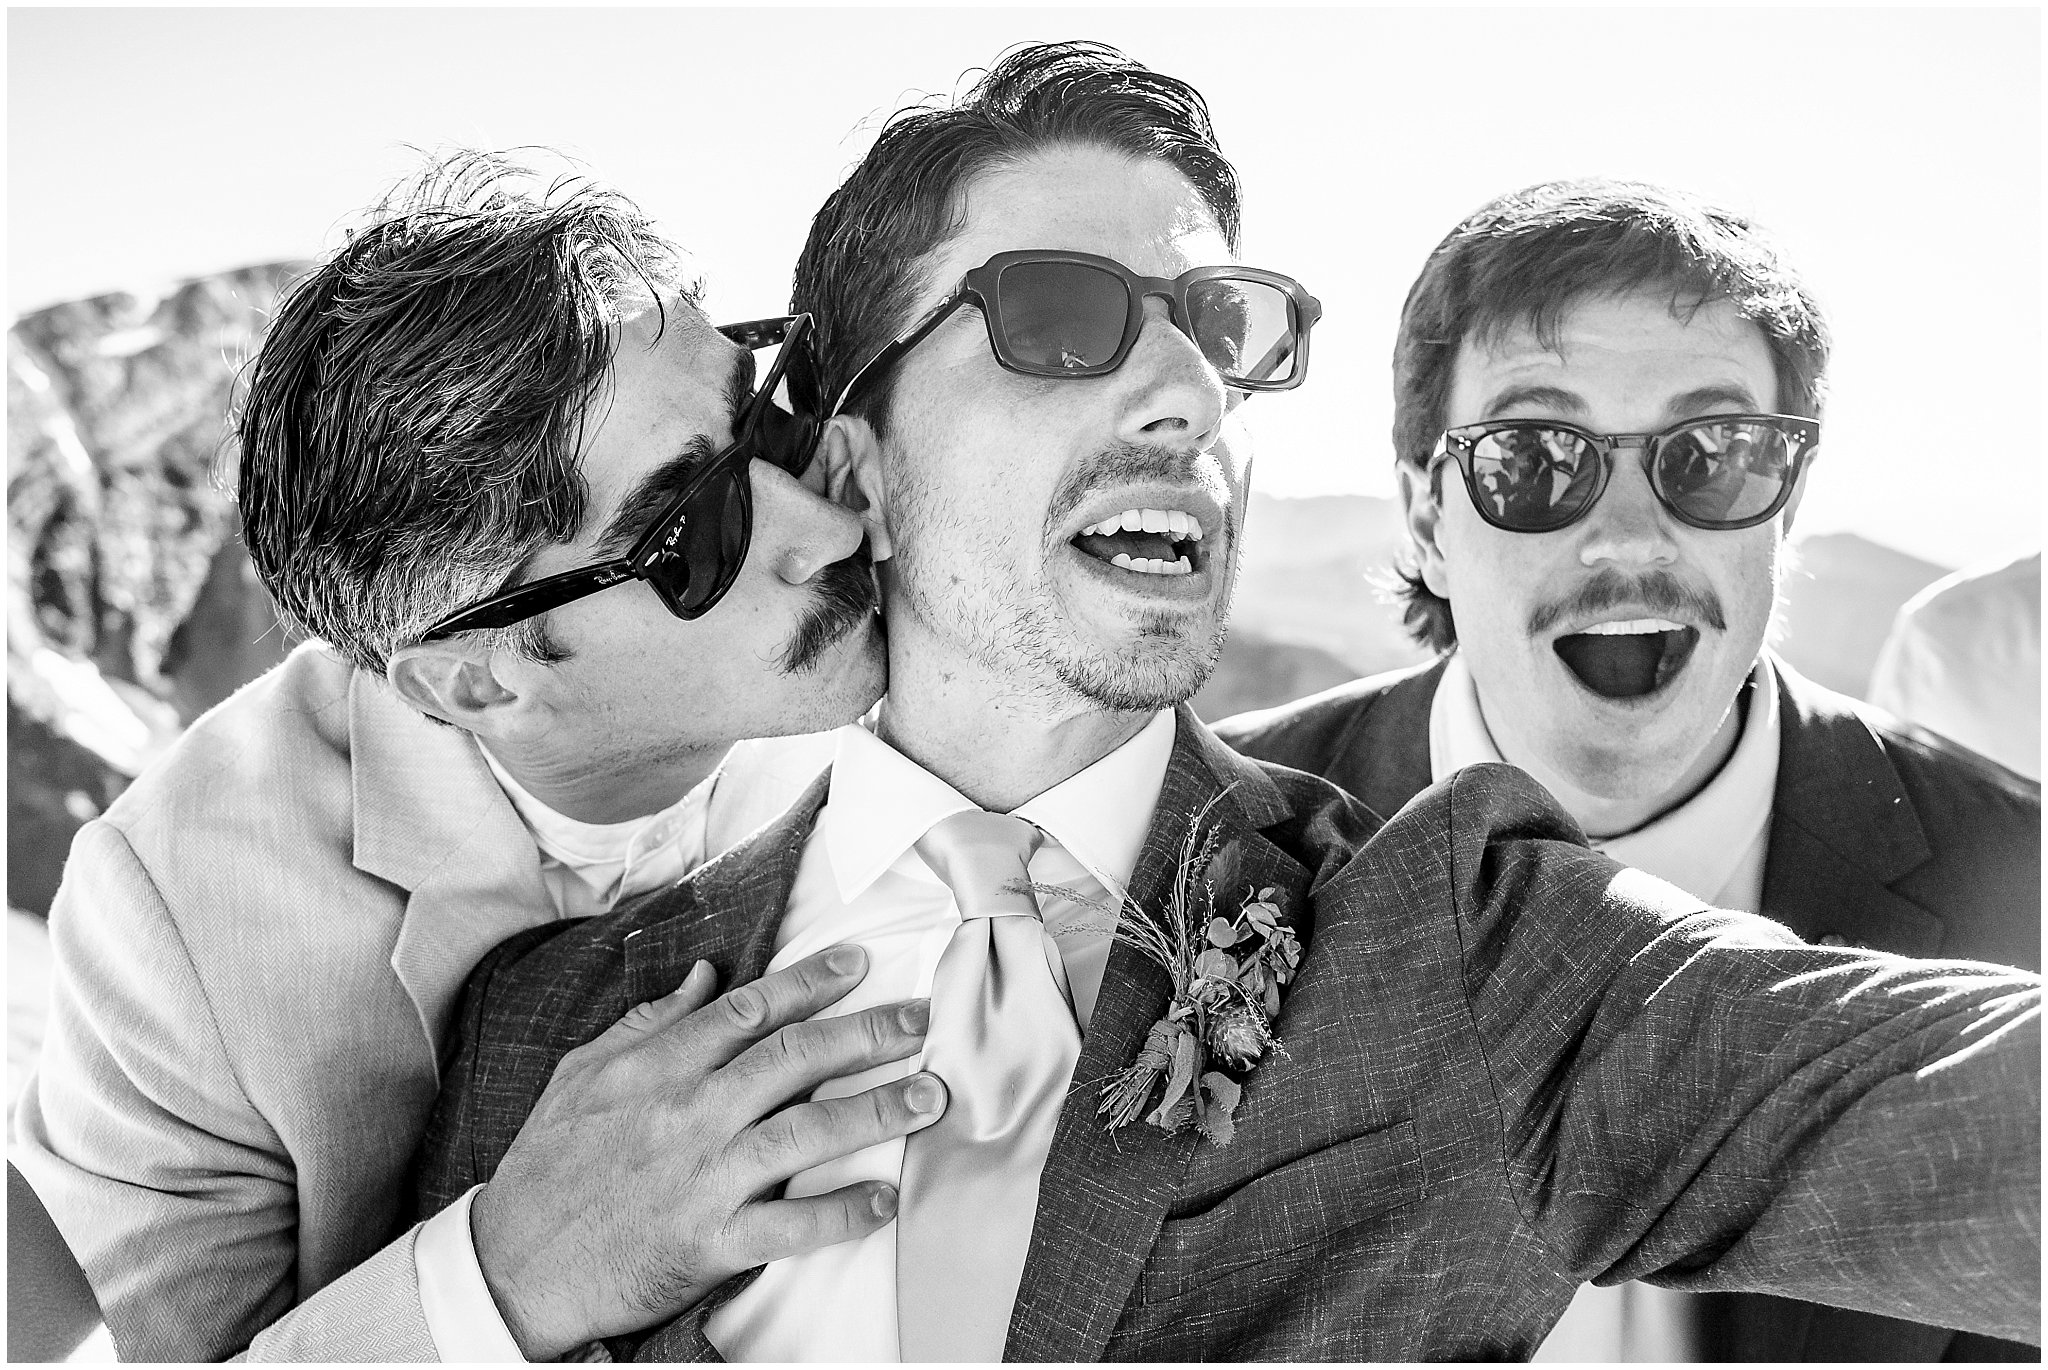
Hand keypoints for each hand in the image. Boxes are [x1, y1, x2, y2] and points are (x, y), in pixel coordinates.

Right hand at [468, 944, 941, 1357]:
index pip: (749, 1010)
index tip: (860, 964)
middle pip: (794, 1057)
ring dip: (877, 1110)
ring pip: (806, 1131)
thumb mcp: (581, 1075)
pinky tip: (885, 1199)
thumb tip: (707, 976)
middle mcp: (688, 1113)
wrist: (513, 1267)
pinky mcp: (710, 1242)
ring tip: (929, 1096)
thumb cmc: (547, 1170)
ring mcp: (704, 1178)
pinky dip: (843, 1212)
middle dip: (867, 1032)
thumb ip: (648, 1023)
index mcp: (657, 1068)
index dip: (811, 982)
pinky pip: (792, 1225)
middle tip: (921, 1019)